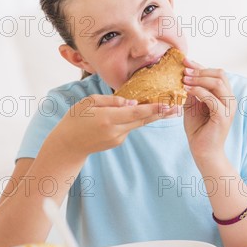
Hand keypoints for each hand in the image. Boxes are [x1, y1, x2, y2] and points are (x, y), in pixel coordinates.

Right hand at [54, 94, 176, 158]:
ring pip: (137, 123)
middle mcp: (115, 130)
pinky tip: (138, 112)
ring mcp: (117, 138)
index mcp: (107, 119)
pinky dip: (135, 119)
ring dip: (152, 115)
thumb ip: (111, 101)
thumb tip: (131, 102)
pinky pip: (128, 127)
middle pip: (143, 120)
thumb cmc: (76, 118)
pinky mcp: (117, 142)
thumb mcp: (88, 103)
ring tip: (169, 108)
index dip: (154, 108)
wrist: (68, 145)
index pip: (136, 112)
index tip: (169, 104)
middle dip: (161, 113)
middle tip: (179, 107)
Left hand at [182, 58, 235, 163]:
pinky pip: (212, 98)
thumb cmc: (198, 130)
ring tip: (184, 79)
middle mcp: (229, 99)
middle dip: (200, 70)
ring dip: (199, 79)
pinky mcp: (223, 117)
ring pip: (218, 83)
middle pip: (220, 74)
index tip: (185, 61)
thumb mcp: (192, 106)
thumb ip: (192, 92)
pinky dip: (199, 91)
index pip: (216, 74)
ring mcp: (228, 108)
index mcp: (224, 96)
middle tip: (184, 70)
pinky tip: (187, 90)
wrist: (203, 151)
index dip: (201, 66)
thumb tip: (185, 75)